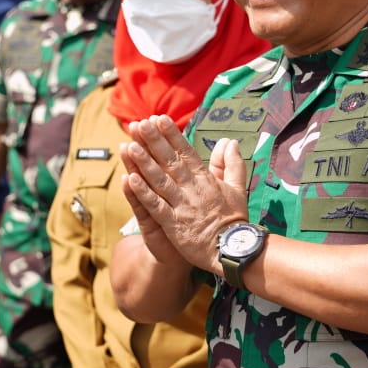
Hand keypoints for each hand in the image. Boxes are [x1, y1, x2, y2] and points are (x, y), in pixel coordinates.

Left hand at [120, 116, 248, 272]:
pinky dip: (143, 192)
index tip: (159, 118)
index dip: (171, 135)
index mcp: (205, 179)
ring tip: (130, 145)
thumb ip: (232, 164)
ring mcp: (181, 205)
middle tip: (140, 123)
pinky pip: (155, 205)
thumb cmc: (234, 220)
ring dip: (144, 162)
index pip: (186, 152)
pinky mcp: (173, 223)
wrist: (232, 249)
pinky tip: (130, 179)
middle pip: (169, 161)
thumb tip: (230, 142)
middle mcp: (191, 188)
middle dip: (154, 141)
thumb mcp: (238, 188)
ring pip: (159, 180)